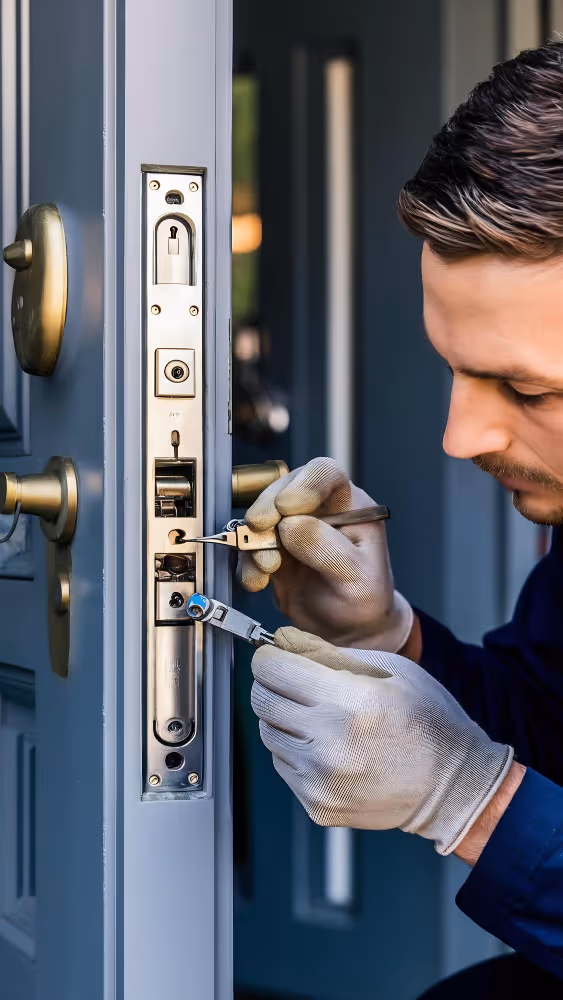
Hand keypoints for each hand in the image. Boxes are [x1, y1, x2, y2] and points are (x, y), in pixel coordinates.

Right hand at [238, 456, 412, 651]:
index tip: (289, 506)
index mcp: (347, 505)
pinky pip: (249, 548)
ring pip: (260, 516)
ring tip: (267, 566)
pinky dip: (247, 563)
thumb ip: (327, 549)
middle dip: (267, 509)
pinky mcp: (271, 551)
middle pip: (283, 489)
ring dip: (255, 540)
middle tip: (262, 529)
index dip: (305, 483)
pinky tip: (258, 581)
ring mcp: (290, 530)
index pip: (326, 474)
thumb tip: (291, 524)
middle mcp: (316, 510)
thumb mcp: (356, 577)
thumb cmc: (364, 597)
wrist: (347, 630)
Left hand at [251, 628, 513, 854]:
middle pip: (261, 700)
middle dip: (273, 684)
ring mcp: (320, 780)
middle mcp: (330, 743)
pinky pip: (283, 765)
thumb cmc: (427, 721)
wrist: (452, 786)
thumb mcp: (390, 668)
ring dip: (284, 718)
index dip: (271, 657)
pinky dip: (295, 750)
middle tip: (296, 683)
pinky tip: (328, 746)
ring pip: (267, 733)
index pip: (271, 669)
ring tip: (320, 718)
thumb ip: (328, 653)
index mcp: (350, 701)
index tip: (278, 656)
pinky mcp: (317, 805)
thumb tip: (282, 641)